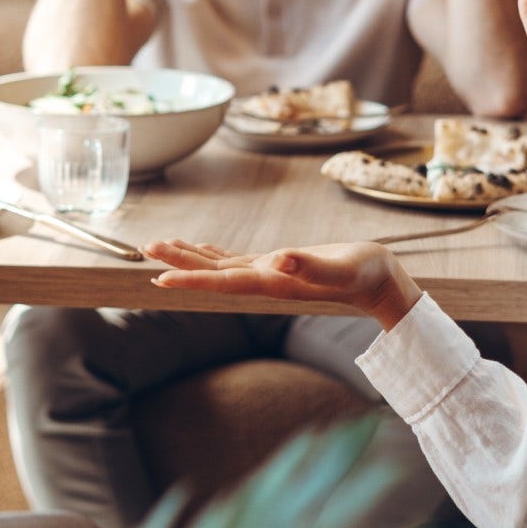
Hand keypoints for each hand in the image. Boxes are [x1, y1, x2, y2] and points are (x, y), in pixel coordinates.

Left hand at [145, 239, 423, 329]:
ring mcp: (270, 274)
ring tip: (160, 245)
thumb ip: (311, 267)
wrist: (381, 282)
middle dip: (179, 261)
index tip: (160, 276)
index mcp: (275, 282)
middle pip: (213, 271)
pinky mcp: (278, 266)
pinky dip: (214, 253)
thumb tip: (279, 260)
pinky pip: (236, 260)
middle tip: (145, 247)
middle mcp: (266, 280)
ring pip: (220, 264)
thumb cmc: (364, 273)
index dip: (191, 278)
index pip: (224, 281)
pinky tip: (202, 248)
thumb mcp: (340, 268)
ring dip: (190, 256)